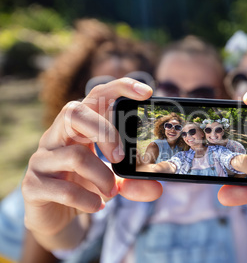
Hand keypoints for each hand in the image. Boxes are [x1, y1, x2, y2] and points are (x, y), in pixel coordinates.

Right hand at [22, 78, 162, 244]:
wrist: (53, 216)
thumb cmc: (84, 186)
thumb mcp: (114, 181)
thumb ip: (134, 182)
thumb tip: (156, 189)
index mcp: (79, 126)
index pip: (96, 95)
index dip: (120, 88)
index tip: (146, 92)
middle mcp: (56, 136)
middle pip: (75, 113)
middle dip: (105, 133)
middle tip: (120, 157)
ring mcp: (42, 159)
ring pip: (75, 156)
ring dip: (103, 177)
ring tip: (111, 192)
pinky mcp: (33, 185)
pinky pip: (64, 189)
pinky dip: (88, 199)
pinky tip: (97, 205)